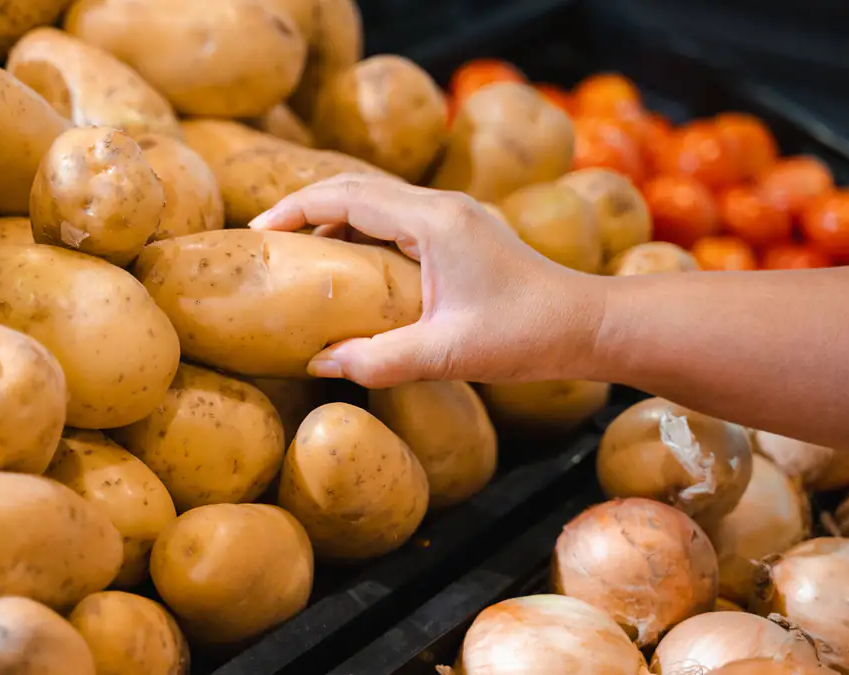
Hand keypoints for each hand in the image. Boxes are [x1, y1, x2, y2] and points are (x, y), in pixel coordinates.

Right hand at [249, 174, 605, 388]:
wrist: (589, 324)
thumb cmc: (527, 336)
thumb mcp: (446, 354)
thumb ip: (377, 360)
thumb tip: (318, 362)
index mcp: (433, 221)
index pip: (346, 195)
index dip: (295, 209)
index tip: (259, 231)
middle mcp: (441, 206)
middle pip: (355, 187)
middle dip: (306, 207)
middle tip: (267, 239)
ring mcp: (454, 215)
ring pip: (376, 200)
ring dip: (334, 219)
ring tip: (299, 254)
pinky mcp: (461, 232)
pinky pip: (396, 218)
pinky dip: (362, 231)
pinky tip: (350, 267)